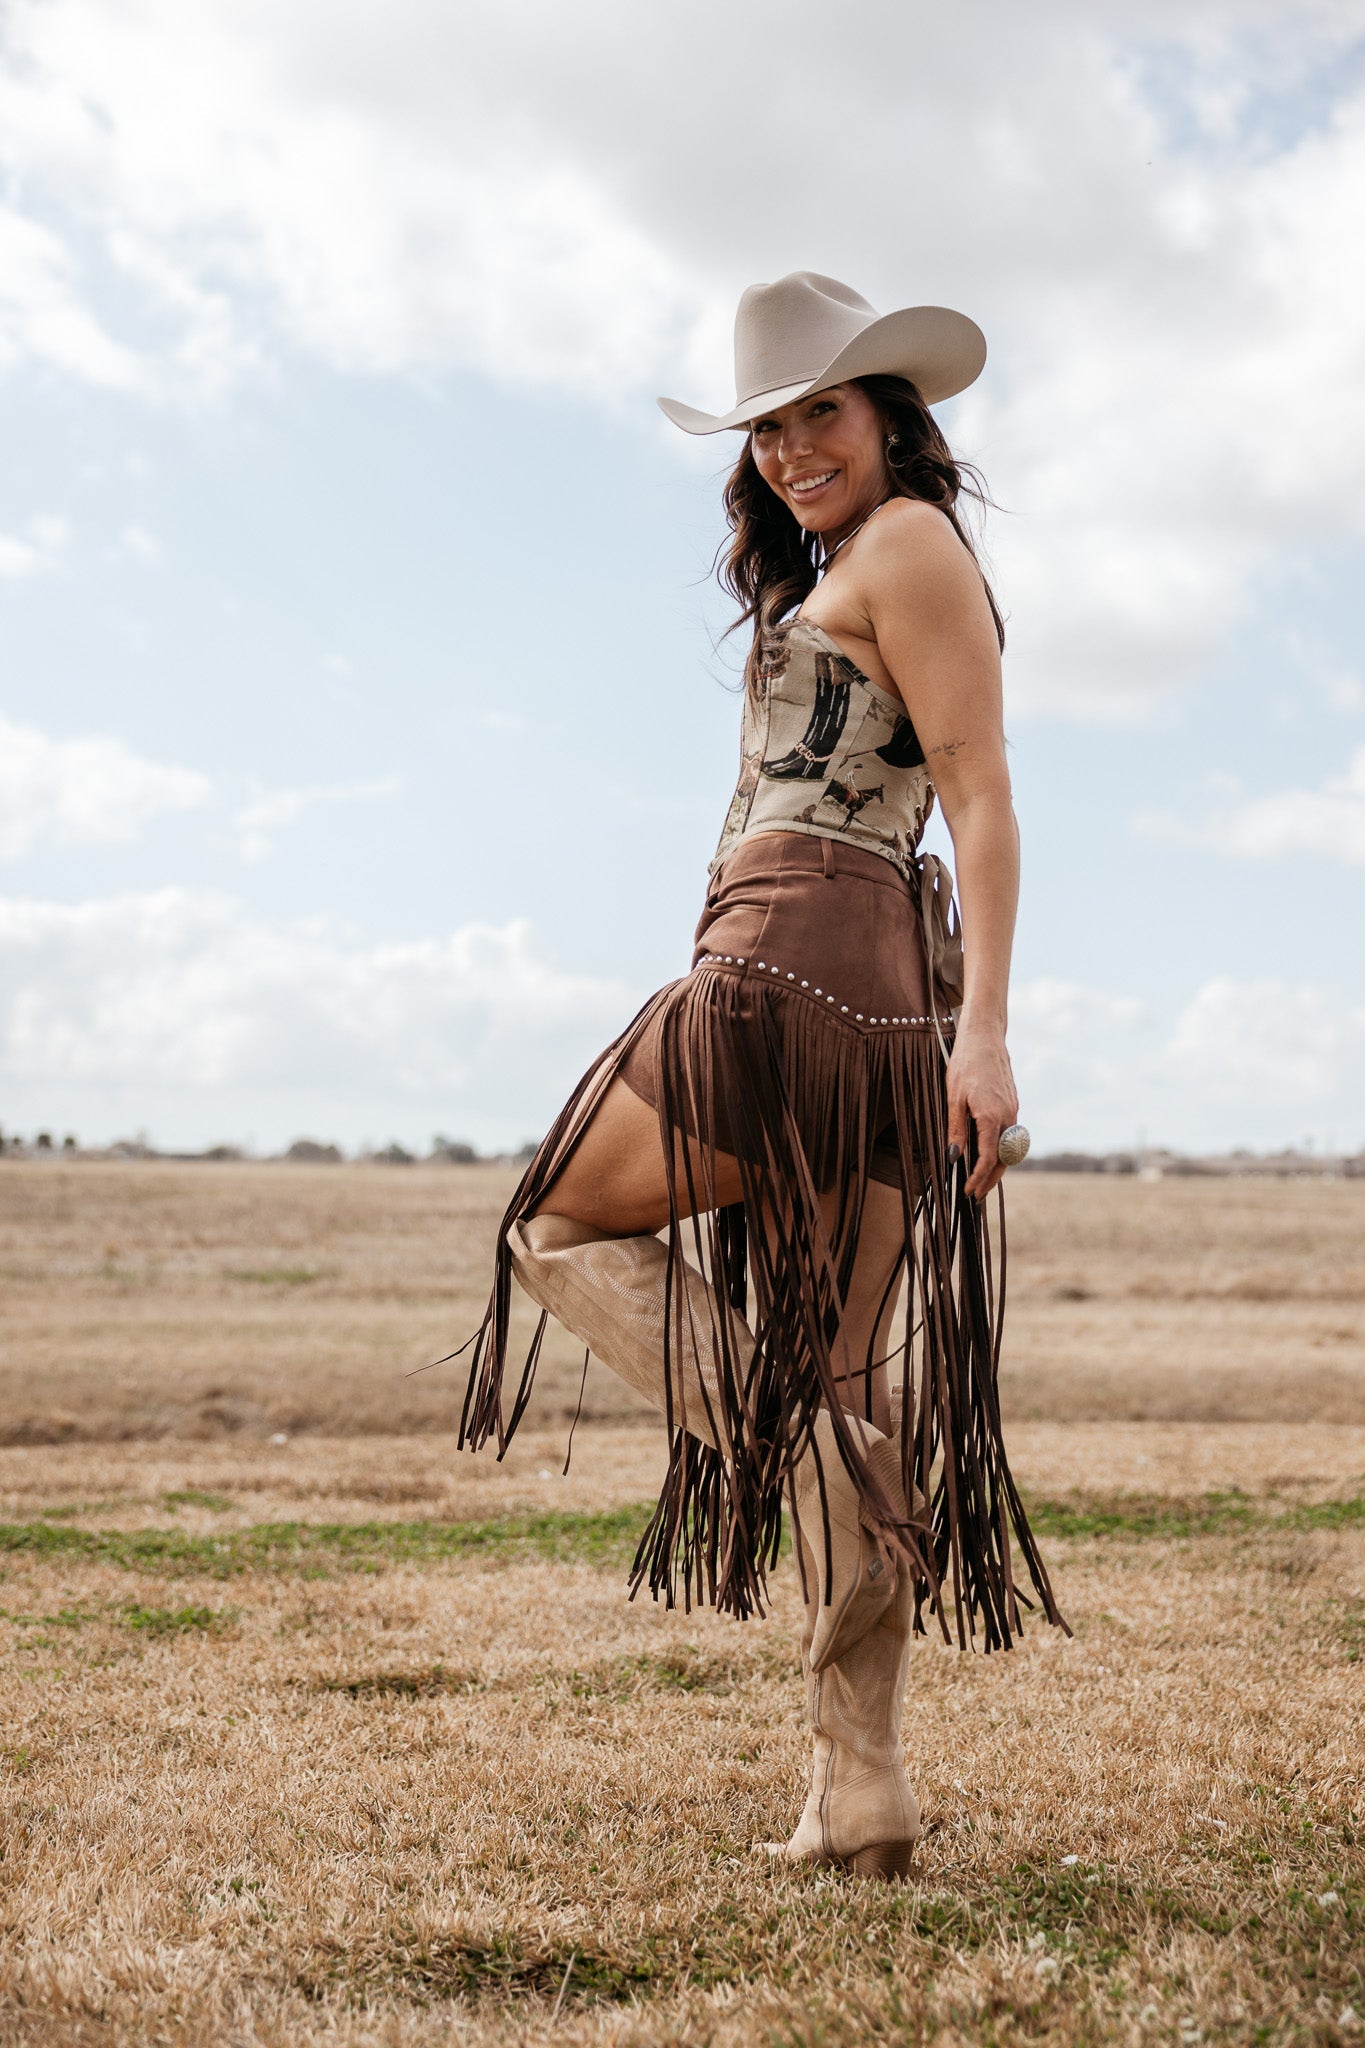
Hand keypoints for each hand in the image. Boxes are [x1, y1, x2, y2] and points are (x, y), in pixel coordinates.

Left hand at [946, 1022, 1017, 1200]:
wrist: (984, 1037)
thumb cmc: (965, 1063)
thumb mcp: (953, 1097)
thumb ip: (956, 1129)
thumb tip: (954, 1158)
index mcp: (991, 1115)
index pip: (989, 1158)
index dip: (978, 1178)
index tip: (968, 1190)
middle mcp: (1007, 1116)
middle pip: (1004, 1159)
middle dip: (991, 1180)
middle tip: (975, 1195)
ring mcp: (1013, 1110)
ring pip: (1010, 1149)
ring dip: (998, 1168)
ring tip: (981, 1181)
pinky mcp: (1013, 1105)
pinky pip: (1009, 1135)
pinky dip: (1001, 1151)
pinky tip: (987, 1155)